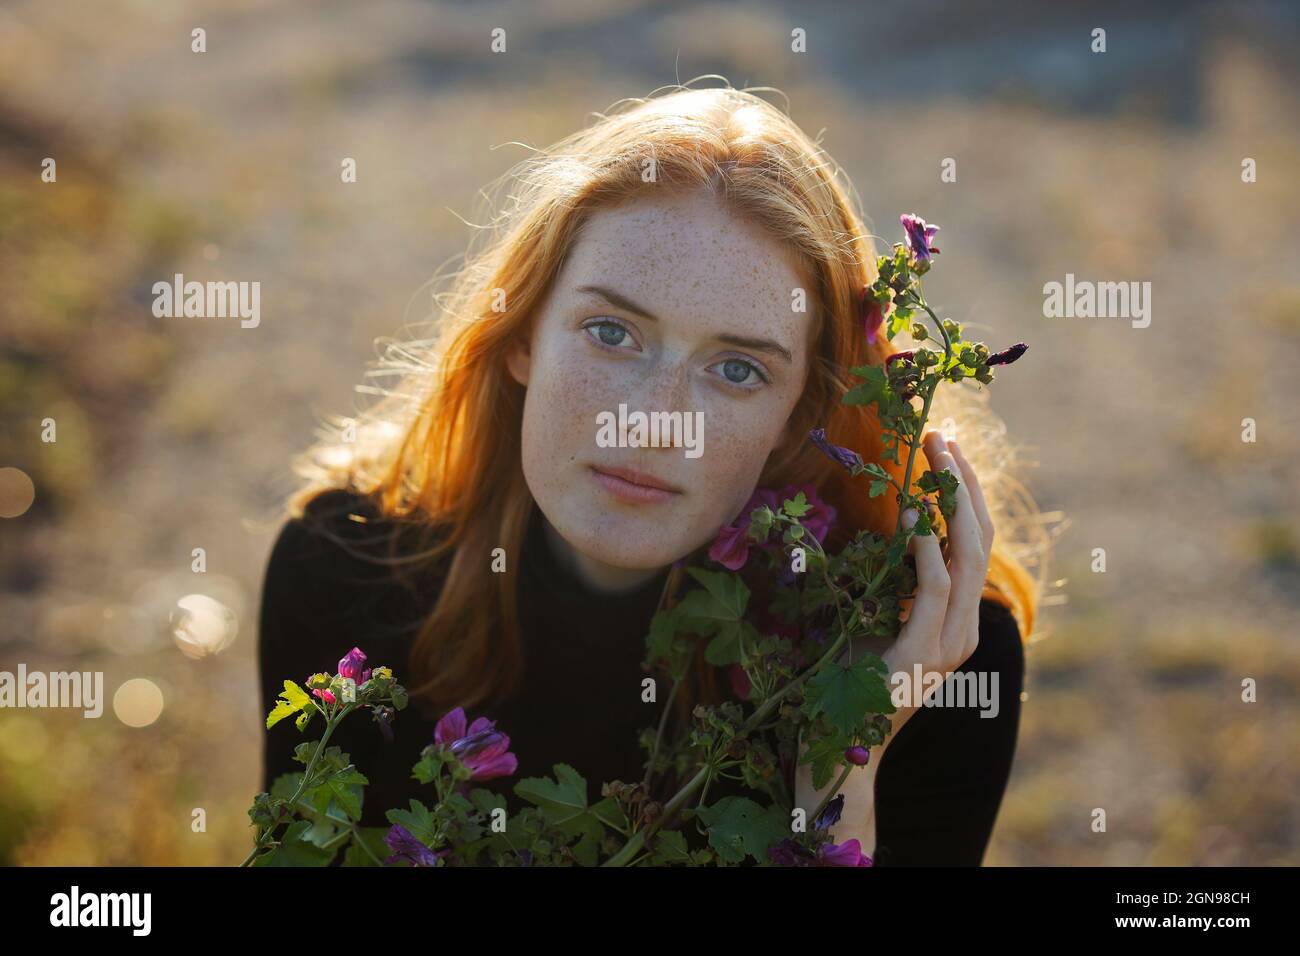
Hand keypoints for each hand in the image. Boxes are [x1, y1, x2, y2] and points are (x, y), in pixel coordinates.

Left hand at [881, 429, 994, 742]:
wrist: (840, 747)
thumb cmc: (851, 681)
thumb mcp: (877, 619)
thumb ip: (893, 582)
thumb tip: (888, 528)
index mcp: (958, 620)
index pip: (975, 543)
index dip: (966, 494)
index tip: (945, 449)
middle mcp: (964, 629)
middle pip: (978, 540)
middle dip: (962, 484)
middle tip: (940, 437)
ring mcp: (949, 643)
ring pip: (966, 556)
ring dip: (948, 502)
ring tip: (931, 460)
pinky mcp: (923, 653)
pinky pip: (934, 589)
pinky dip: (926, 548)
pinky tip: (913, 516)